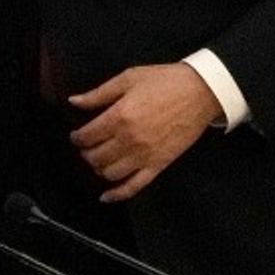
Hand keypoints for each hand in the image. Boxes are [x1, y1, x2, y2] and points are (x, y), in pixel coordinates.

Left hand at [67, 63, 220, 202]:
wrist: (200, 92)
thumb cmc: (164, 82)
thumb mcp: (128, 78)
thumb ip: (99, 94)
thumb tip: (74, 101)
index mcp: (120, 116)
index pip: (87, 136)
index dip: (77, 138)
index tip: (77, 136)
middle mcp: (129, 140)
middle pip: (96, 157)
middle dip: (86, 153)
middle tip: (87, 147)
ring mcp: (144, 156)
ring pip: (110, 173)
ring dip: (98, 169)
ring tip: (99, 160)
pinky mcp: (159, 165)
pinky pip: (134, 186)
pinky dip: (117, 194)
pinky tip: (106, 196)